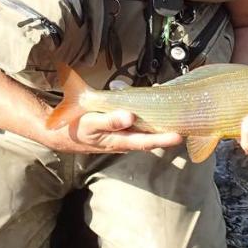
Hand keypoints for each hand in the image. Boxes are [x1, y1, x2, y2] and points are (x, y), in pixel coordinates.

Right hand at [58, 110, 182, 153]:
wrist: (60, 133)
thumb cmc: (75, 128)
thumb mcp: (90, 124)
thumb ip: (109, 121)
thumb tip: (129, 117)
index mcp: (118, 141)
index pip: (145, 142)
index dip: (162, 139)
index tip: (178, 136)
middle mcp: (124, 141)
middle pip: (150, 138)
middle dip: (167, 132)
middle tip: (187, 125)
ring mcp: (122, 135)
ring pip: (145, 131)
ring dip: (159, 124)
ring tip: (175, 114)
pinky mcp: (119, 128)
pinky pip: (137, 124)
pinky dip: (147, 117)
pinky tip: (153, 105)